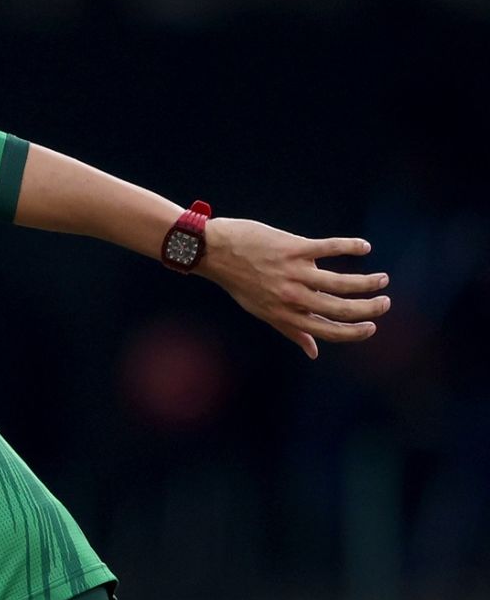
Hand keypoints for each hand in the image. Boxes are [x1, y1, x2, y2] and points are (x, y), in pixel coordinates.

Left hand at [196, 218, 390, 358]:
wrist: (214, 251)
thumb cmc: (240, 282)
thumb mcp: (263, 311)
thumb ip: (291, 330)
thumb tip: (314, 352)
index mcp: (285, 315)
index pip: (326, 331)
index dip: (353, 333)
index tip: (372, 328)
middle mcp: (291, 297)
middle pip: (339, 309)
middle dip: (368, 309)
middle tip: (385, 303)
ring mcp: (293, 273)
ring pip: (340, 282)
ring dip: (367, 282)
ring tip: (382, 279)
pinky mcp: (294, 248)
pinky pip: (329, 247)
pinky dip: (350, 247)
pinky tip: (364, 247)